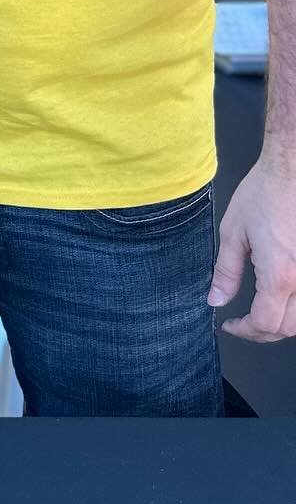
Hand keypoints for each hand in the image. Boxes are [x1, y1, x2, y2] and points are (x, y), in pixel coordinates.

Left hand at [208, 157, 295, 340]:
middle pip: (288, 328)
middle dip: (263, 332)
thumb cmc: (265, 193)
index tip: (231, 325)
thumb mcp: (233, 232)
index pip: (265, 323)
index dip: (245, 331)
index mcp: (279, 274)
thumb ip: (226, 271)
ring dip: (284, 323)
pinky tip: (283, 299)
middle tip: (243, 324)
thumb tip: (216, 298)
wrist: (292, 170)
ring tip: (262, 315)